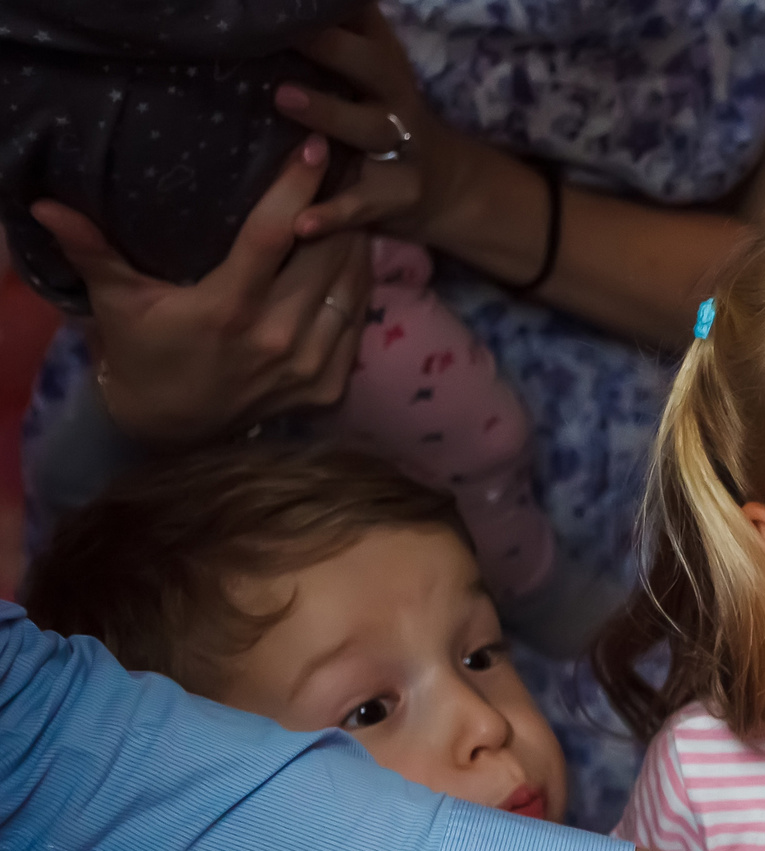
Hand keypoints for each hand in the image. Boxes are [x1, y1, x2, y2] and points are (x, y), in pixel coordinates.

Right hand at [32, 136, 370, 443]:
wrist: (173, 428)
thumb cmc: (144, 352)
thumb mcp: (117, 302)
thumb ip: (92, 251)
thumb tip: (45, 203)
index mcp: (227, 309)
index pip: (271, 237)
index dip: (295, 189)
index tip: (314, 147)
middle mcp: (277, 337)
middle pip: (325, 256)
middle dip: (338, 208)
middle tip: (345, 166)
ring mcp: (308, 365)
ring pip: (350, 287)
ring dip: (355, 243)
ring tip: (357, 203)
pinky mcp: (328, 386)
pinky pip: (357, 323)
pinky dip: (358, 287)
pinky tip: (356, 258)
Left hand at [279, 3, 469, 246]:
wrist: (450, 188)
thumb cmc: (386, 119)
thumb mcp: (374, 75)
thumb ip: (341, 41)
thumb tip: (283, 14)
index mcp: (387, 63)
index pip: (365, 23)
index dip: (335, 11)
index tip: (294, 4)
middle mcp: (398, 101)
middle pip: (372, 67)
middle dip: (332, 47)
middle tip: (286, 31)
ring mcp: (401, 150)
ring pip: (367, 129)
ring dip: (328, 112)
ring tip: (283, 97)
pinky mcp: (394, 197)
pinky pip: (359, 205)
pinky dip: (330, 214)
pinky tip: (301, 222)